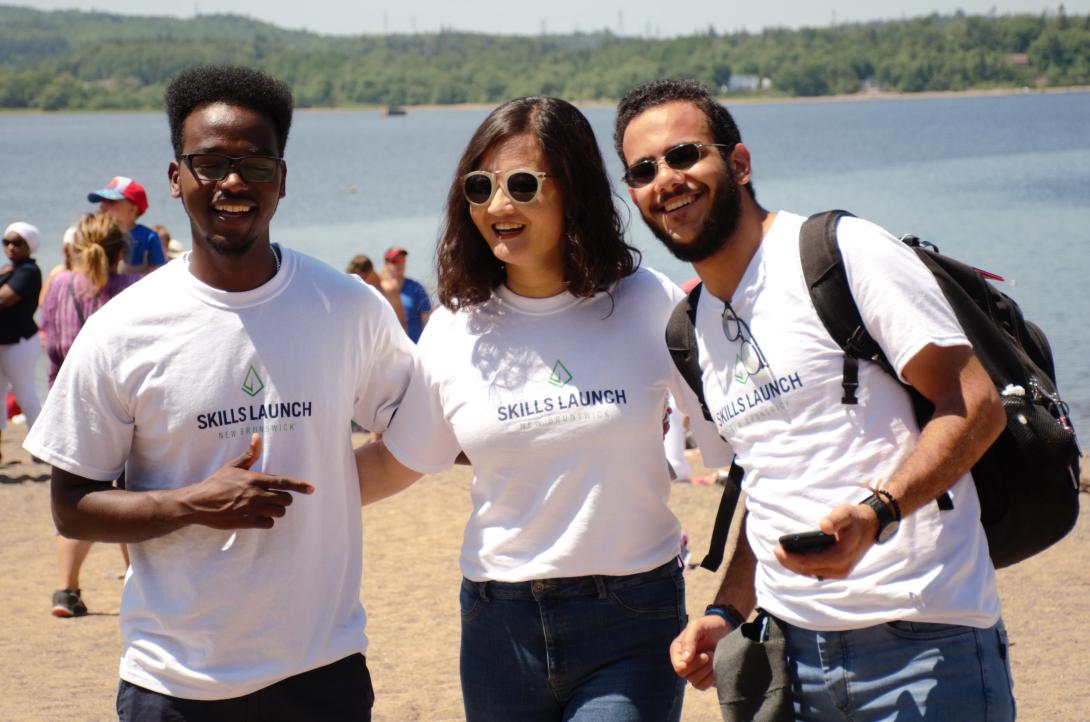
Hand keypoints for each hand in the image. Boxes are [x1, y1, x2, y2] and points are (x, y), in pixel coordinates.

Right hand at [177, 434, 313, 529]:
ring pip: (279, 512)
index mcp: (255, 479)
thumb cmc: (216, 483)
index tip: (311, 489)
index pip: (283, 482)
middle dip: (285, 499)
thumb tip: (257, 436)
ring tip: (268, 507)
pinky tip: (259, 517)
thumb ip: (250, 454)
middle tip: (276, 498)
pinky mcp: (246, 522)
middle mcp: (256, 494)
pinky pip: (268, 524)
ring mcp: (252, 509)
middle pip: (286, 499)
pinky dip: (267, 521)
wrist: (198, 503)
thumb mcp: (233, 466)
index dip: (300, 485)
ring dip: (277, 510)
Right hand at [670, 614, 732, 689]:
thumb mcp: (698, 625)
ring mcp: (693, 671)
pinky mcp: (703, 677)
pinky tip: (716, 666)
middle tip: (710, 654)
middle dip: (702, 666)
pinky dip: (711, 678)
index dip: (693, 664)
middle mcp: (683, 662)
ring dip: (708, 671)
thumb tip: (686, 660)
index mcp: (677, 650)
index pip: (679, 667)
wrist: (726, 629)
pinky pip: (704, 686)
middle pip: (687, 676)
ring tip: (714, 658)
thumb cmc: (710, 625)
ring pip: (696, 683)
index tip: (705, 654)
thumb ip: (689, 639)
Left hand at [773, 503, 878, 578]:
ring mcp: (840, 572)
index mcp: (840, 556)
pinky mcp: (838, 572)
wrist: (871, 527)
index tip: (777, 549)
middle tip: (775, 551)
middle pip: (807, 570)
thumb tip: (823, 526)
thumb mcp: (846, 512)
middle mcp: (840, 569)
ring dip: (795, 566)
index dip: (791, 558)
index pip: (808, 562)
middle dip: (789, 562)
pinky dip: (803, 567)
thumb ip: (835, 518)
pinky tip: (793, 558)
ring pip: (810, 573)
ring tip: (782, 555)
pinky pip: (816, 572)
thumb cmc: (855, 519)